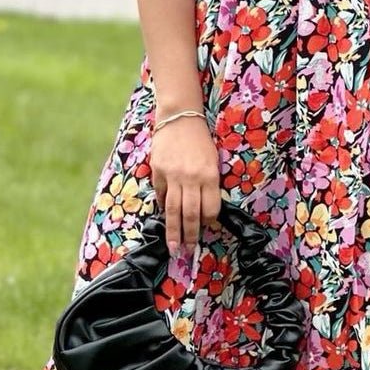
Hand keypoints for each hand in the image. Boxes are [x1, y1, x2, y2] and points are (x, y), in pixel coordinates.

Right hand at [149, 115, 222, 254]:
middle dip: (190, 235)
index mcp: (209, 175)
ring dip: (173, 231)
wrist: (180, 117)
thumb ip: (208, 185)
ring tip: (173, 246)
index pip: (210, 208)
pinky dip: (162, 206)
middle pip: (191, 214)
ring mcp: (172, 176)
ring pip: (173, 210)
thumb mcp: (212, 161)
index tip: (206, 230)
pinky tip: (163, 217)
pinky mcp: (158, 171)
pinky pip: (160, 194)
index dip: (208, 222)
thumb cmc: (200, 140)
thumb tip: (202, 210)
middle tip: (187, 251)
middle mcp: (191, 178)